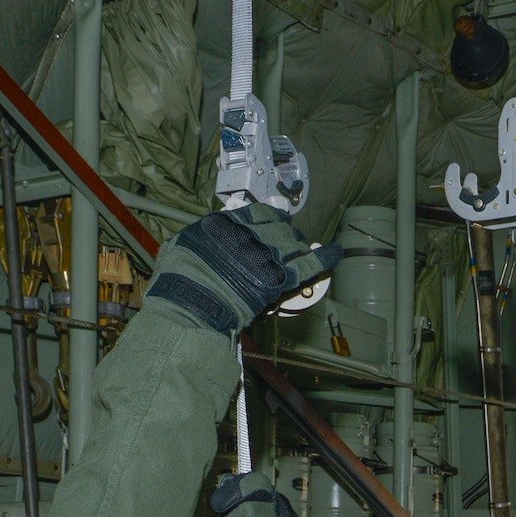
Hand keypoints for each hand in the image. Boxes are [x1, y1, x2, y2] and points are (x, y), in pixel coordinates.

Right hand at [148, 204, 341, 334]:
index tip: (274, 223)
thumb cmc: (179, 280)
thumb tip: (205, 237)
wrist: (192, 302)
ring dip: (299, 248)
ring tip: (301, 253)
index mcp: (227, 223)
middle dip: (285, 236)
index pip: (258, 214)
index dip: (269, 220)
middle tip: (286, 245)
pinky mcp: (282, 277)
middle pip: (279, 228)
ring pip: (295, 244)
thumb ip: (200, 239)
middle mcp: (251, 233)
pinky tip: (336, 252)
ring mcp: (268, 254)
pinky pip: (312, 263)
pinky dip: (326, 257)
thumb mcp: (180, 247)